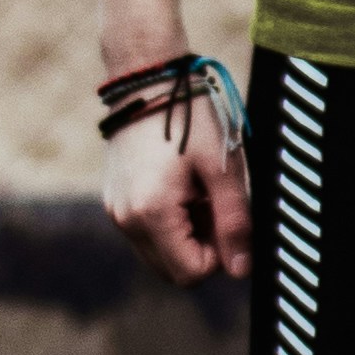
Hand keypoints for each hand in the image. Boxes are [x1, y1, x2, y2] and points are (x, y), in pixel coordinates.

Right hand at [105, 87, 249, 290]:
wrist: (149, 81)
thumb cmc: (191, 120)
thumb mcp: (223, 170)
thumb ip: (234, 223)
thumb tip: (240, 270)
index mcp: (151, 214)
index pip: (191, 273)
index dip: (218, 255)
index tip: (226, 217)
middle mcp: (126, 220)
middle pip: (173, 270)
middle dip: (201, 247)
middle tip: (213, 203)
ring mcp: (116, 211)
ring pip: (160, 253)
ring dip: (186, 235)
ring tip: (197, 192)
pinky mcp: (114, 201)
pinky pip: (146, 232)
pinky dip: (169, 221)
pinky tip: (180, 187)